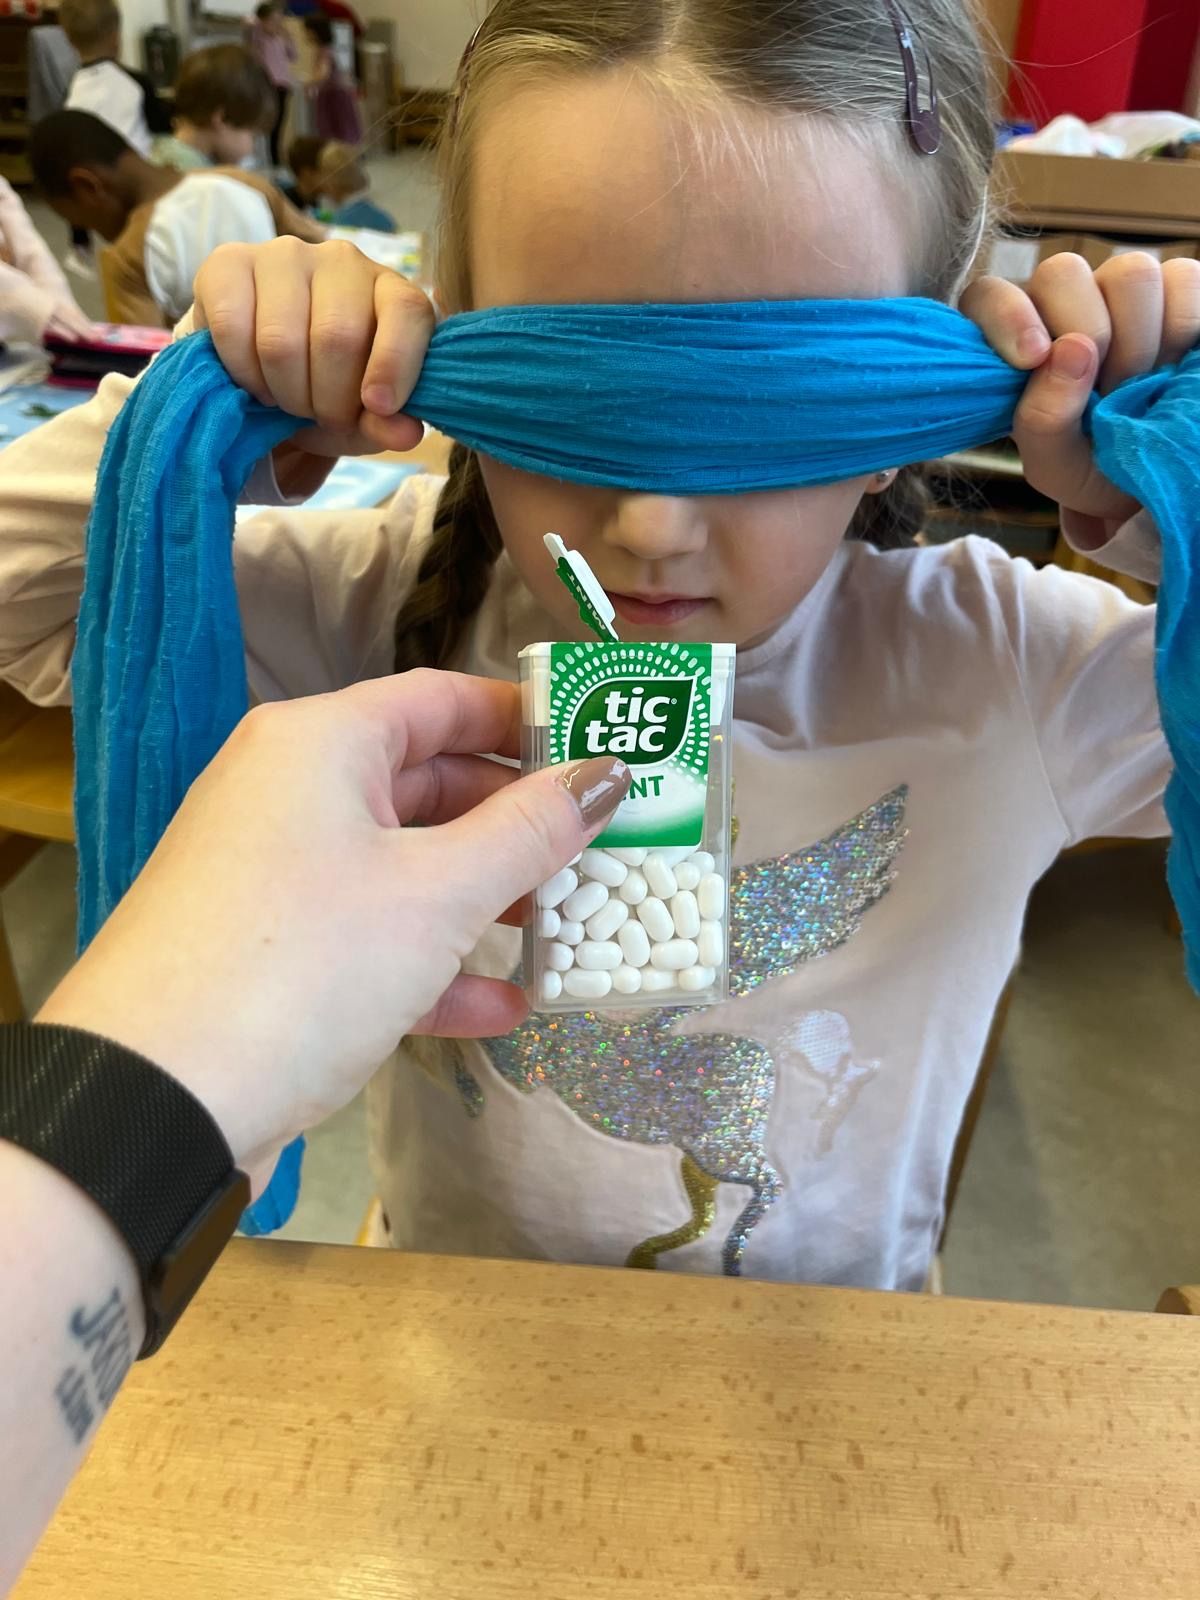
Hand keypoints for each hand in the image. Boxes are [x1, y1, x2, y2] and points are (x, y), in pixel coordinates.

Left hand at [38, 672, 629, 1175]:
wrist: (155, 1103)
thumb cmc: (306, 963)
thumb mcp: (436, 894)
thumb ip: (529, 831)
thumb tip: (608, 772)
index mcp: (320, 744)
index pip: (442, 699)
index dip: (527, 720)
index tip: (605, 749)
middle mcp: (290, 792)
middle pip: (428, 783)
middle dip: (517, 822)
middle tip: (604, 849)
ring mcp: (275, 876)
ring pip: (403, 867)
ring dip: (485, 899)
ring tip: (570, 928)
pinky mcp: (271, 954)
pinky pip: (370, 936)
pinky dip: (435, 964)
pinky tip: (504, 1007)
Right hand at [192, 237, 431, 465]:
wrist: (266, 372)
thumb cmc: (329, 389)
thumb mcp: (364, 418)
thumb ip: (386, 426)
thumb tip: (403, 434)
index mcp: (391, 292)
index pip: (405, 312)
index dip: (394, 364)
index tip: (377, 406)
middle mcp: (342, 262)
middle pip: (337, 337)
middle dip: (329, 400)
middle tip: (323, 416)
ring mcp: (284, 256)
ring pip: (281, 340)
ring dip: (285, 393)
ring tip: (289, 402)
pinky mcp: (229, 262)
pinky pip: (232, 327)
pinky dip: (244, 373)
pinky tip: (255, 383)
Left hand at [961, 252, 1199, 544]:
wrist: (1146, 477)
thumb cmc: (1088, 465)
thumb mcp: (1053, 462)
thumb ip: (1043, 416)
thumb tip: (1073, 349)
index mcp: (1016, 338)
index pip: (989, 295)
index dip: (1008, 316)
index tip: (1032, 358)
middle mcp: (1063, 300)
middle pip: (1064, 272)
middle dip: (1089, 333)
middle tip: (1105, 391)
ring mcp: (1120, 289)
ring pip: (1130, 272)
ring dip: (1139, 338)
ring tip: (1140, 385)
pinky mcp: (1179, 288)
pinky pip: (1183, 278)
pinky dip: (1182, 326)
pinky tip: (1171, 366)